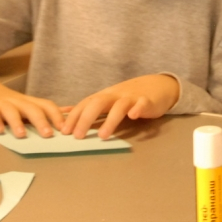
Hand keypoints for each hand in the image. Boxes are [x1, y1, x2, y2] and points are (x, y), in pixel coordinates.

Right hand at [0, 70, 64, 137]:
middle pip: (32, 109)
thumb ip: (48, 110)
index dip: (57, 116)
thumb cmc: (11, 103)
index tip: (65, 129)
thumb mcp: (30, 105)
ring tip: (22, 135)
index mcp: (31, 103)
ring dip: (17, 123)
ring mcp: (3, 104)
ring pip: (12, 112)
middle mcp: (19, 102)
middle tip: (47, 135)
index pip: (47, 106)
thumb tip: (71, 112)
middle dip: (41, 121)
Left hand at [61, 74, 179, 139]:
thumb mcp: (109, 99)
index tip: (64, 131)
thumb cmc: (130, 96)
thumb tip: (67, 113)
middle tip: (77, 136)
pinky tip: (133, 116)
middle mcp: (116, 95)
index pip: (86, 103)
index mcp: (105, 96)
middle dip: (86, 119)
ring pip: (119, 106)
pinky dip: (137, 109)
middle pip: (98, 103)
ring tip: (103, 136)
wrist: (158, 85)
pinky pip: (142, 104)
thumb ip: (91, 106)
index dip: (74, 116)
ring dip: (110, 120)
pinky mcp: (147, 101)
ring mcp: (132, 97)